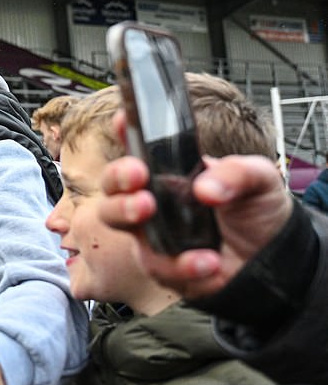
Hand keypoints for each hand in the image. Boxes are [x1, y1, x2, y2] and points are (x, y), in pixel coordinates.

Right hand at [98, 145, 291, 299]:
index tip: (124, 120)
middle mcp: (153, 197)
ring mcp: (151, 231)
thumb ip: (237, 173)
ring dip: (127, 212)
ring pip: (116, 220)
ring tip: (150, 211)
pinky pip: (157, 265)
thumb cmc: (256, 211)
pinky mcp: (161, 265)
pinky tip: (209, 262)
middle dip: (117, 177)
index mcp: (172, 170)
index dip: (126, 129)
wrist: (272, 257)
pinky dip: (182, 265)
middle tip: (138, 176)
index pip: (140, 144)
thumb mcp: (260, 179)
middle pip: (112, 183)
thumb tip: (204, 188)